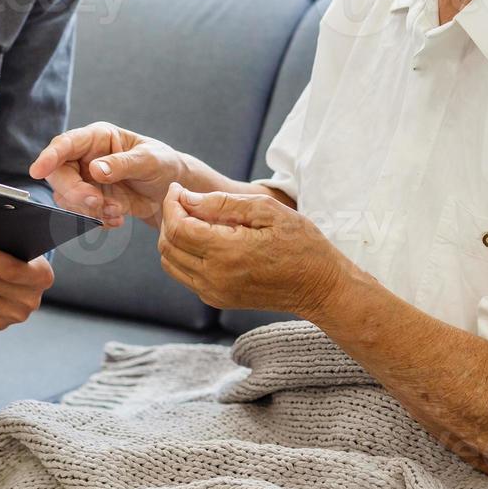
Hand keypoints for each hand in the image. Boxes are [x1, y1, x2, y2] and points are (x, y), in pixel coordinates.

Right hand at [29, 122, 187, 228]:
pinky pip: (80, 213)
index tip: (37, 171)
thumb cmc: (162, 164)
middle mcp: (85, 157)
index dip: (49, 157)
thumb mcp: (149, 160)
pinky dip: (97, 220)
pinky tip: (117, 218)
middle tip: (97, 203)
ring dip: (88, 209)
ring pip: (66, 198)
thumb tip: (95, 169)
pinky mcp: (90, 200)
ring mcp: (85, 180)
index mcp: (97, 138)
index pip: (65, 144)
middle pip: (59, 174)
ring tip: (118, 211)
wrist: (170, 191)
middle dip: (74, 192)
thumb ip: (122, 164)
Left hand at [156, 183, 346, 317]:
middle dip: (170, 217)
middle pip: (168, 245)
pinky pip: (184, 275)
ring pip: (170, 263)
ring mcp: (214, 292)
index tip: (178, 188)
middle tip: (185, 200)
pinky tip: (203, 238)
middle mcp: (215, 278)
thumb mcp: (267, 211)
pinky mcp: (217, 299)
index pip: (178, 228)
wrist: (319, 286)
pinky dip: (183, 254)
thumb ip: (223, 203)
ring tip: (193, 218)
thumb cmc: (300, 243)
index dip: (171, 204)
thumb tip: (187, 198)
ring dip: (173, 237)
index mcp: (227, 253)